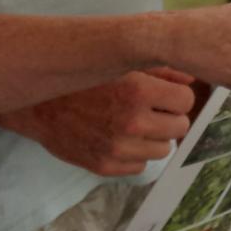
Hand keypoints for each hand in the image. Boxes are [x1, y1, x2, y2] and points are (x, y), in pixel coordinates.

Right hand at [0, 68, 195, 176]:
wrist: (39, 104)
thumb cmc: (84, 77)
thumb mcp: (122, 64)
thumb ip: (162, 70)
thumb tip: (191, 79)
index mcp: (138, 90)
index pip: (185, 100)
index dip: (177, 96)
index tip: (166, 94)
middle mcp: (130, 121)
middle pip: (179, 127)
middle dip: (170, 117)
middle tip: (153, 109)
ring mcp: (117, 148)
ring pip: (163, 149)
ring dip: (155, 137)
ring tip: (136, 123)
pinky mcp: (104, 166)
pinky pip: (140, 166)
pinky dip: (135, 155)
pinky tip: (120, 138)